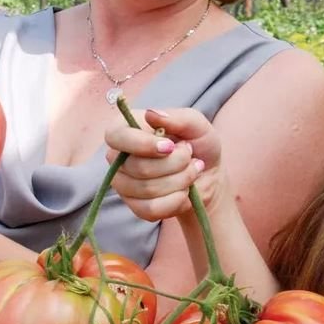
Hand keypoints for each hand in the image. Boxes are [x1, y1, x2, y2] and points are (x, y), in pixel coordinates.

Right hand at [105, 108, 222, 220]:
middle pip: (138, 167)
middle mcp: (118, 158)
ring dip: (180, 181)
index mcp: (125, 130)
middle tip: (190, 156)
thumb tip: (150, 114)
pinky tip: (184, 191)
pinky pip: (151, 209)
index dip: (142, 144)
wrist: (208, 174)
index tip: (170, 146)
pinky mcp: (135, 207)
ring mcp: (124, 184)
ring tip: (192, 171)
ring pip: (147, 189)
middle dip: (175, 164)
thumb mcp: (195, 123)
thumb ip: (176, 117)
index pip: (116, 136)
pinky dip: (176, 200)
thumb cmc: (197, 143)